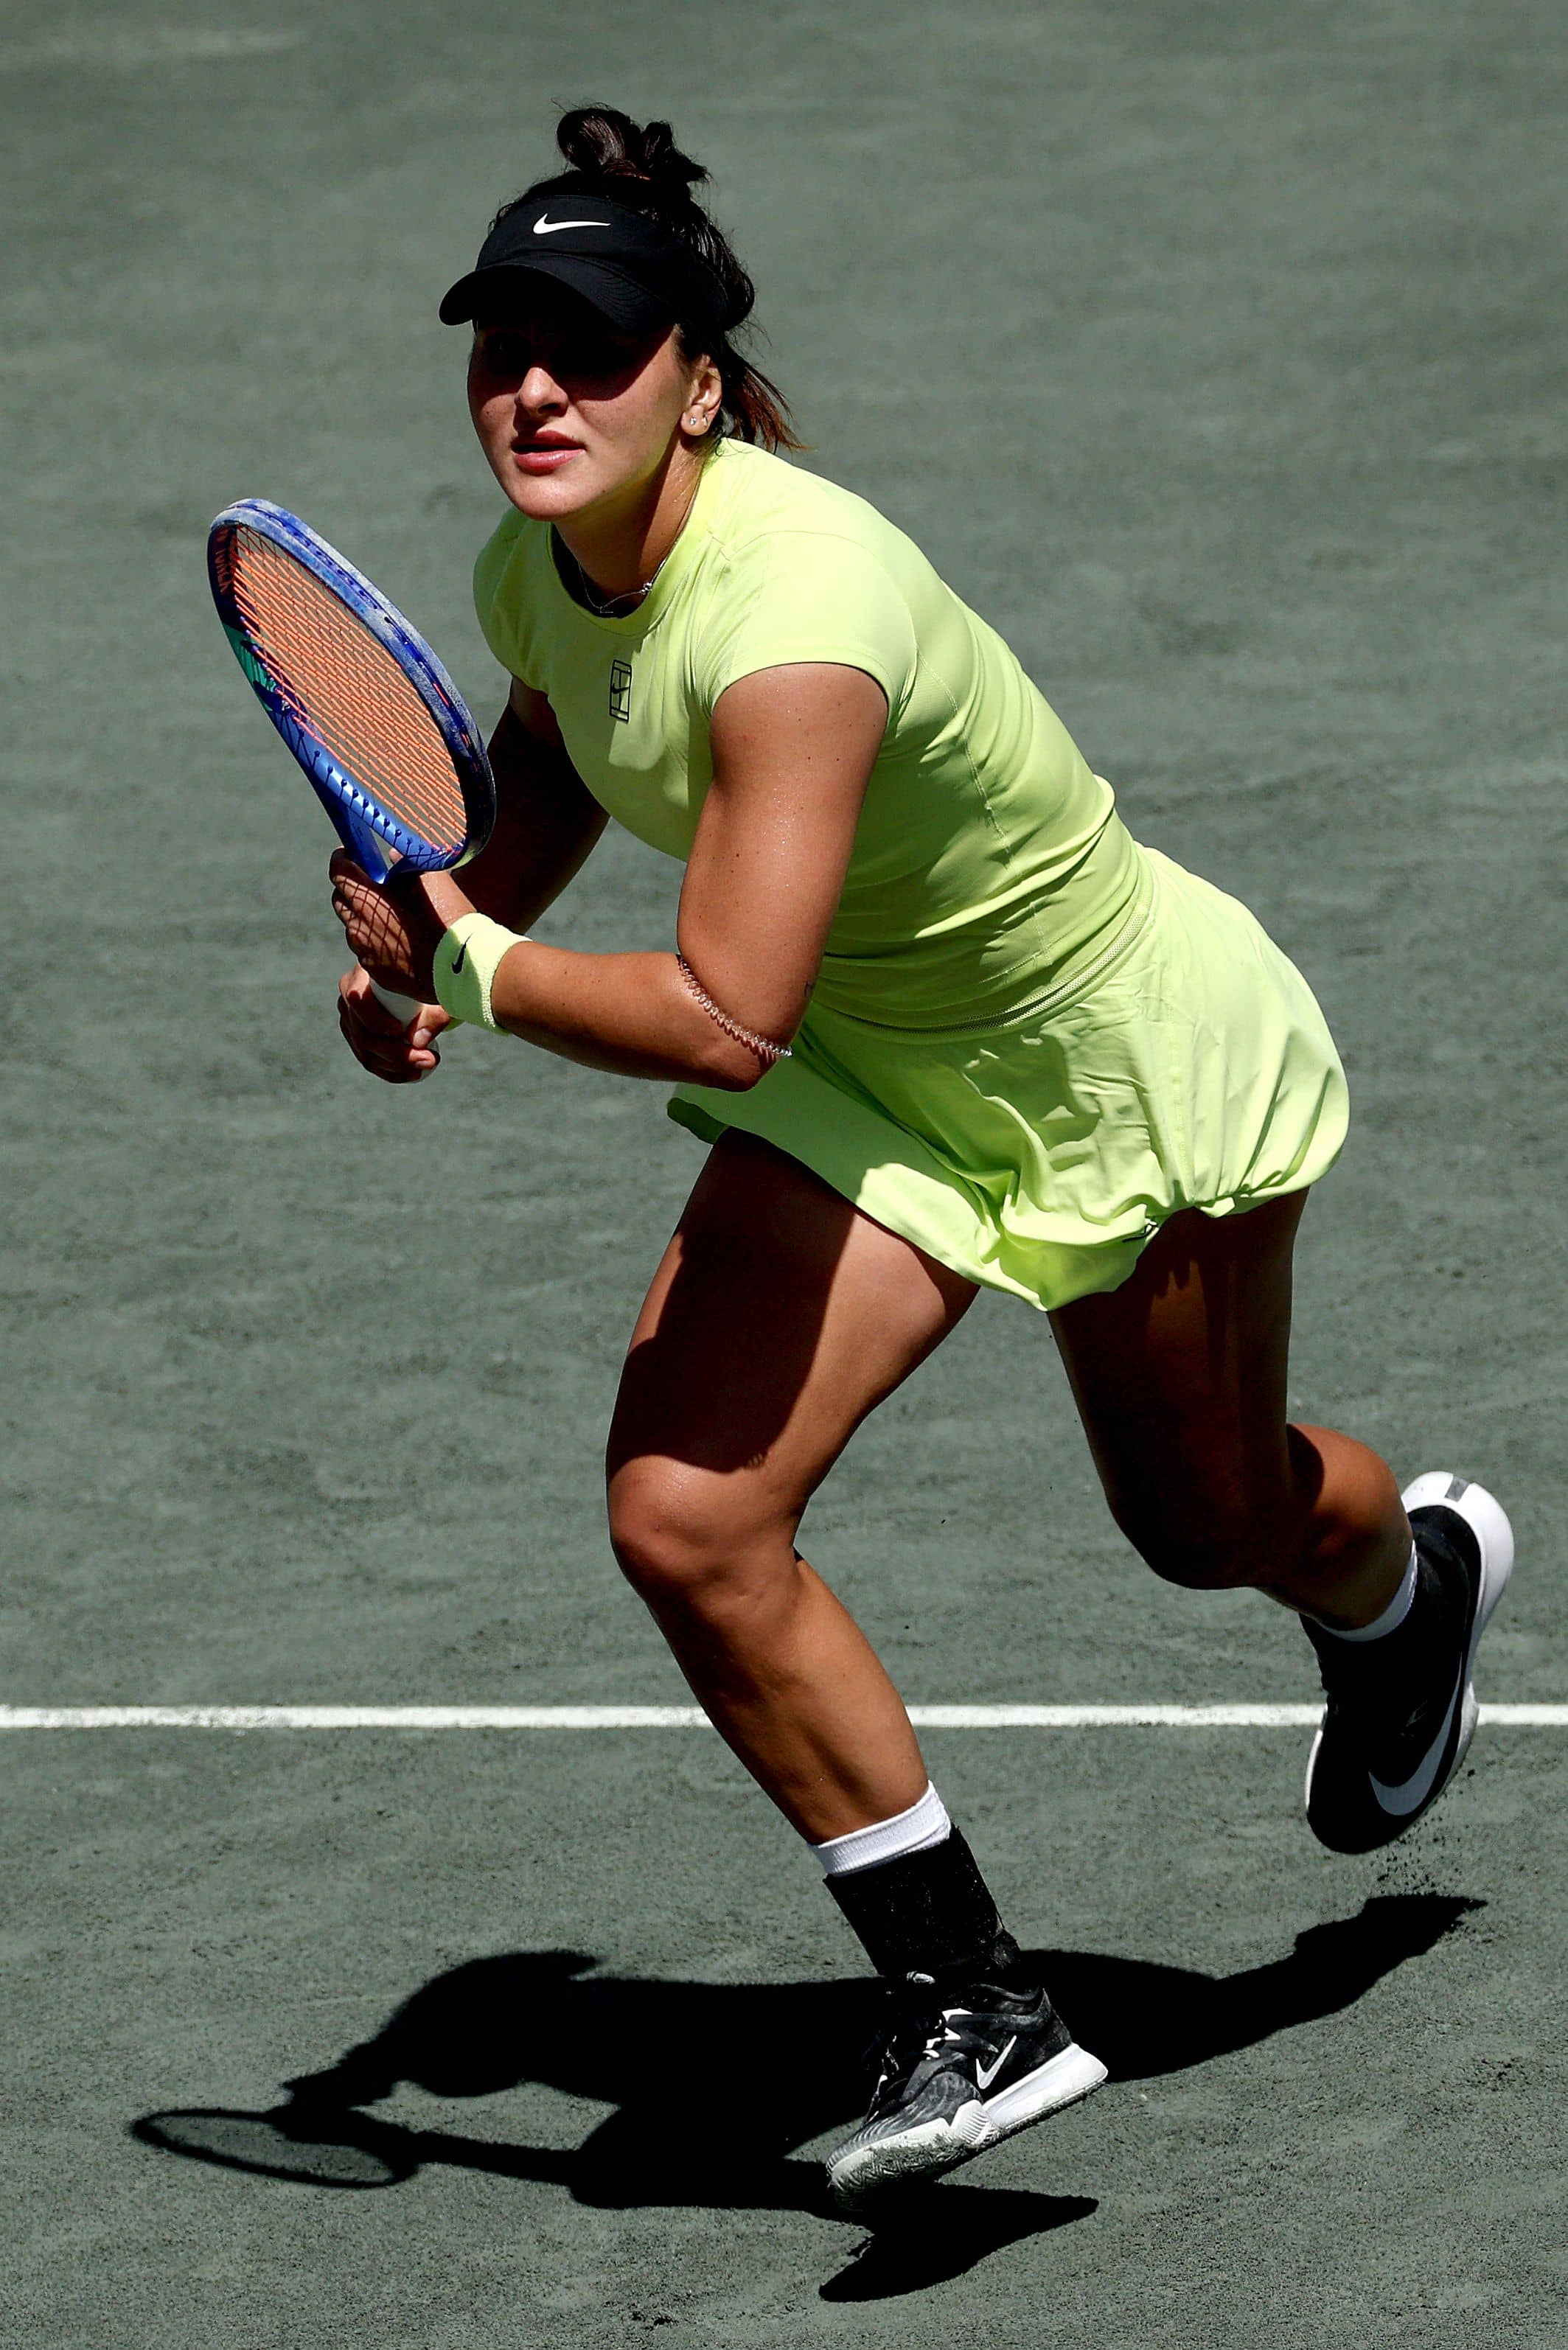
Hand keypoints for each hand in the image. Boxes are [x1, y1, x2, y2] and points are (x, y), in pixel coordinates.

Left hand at [328, 852, 445, 999]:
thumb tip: (393, 857)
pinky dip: (376, 941)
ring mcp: (365, 952)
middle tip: (372, 884)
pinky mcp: (375, 971)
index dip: (341, 859)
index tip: (349, 855)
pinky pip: (367, 951)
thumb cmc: (448, 919)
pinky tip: (398, 941)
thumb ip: (405, 865)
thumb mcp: (430, 879)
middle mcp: (359, 926)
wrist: (463, 965)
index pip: (338, 872)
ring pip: (353, 927)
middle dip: (352, 889)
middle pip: (340, 900)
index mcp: (368, 899)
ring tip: (390, 917)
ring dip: (364, 917)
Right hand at [336, 962, 452, 1083]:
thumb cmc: (425, 978)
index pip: (358, 1000)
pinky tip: (415, 1073)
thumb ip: (433, 1013)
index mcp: (362, 975)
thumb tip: (418, 1041)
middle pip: (364, 1034)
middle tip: (429, 1059)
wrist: (414, 980)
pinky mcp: (357, 1036)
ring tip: (429, 1064)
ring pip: (366, 1052)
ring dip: (398, 1066)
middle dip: (397, 1054)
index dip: (375, 1019)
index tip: (401, 1031)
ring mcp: (350, 1018)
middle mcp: (349, 996)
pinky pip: (370, 1060)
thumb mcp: (434, 990)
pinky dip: (392, 1072)